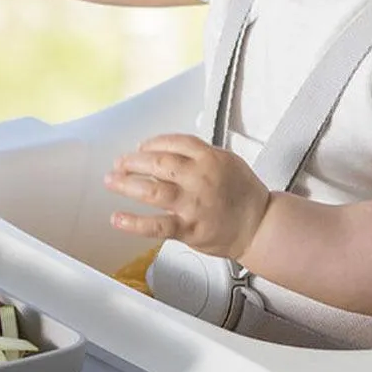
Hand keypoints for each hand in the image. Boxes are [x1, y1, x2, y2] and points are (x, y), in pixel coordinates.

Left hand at [103, 134, 270, 259]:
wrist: (259, 225)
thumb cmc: (244, 194)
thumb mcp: (227, 161)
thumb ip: (198, 155)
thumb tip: (164, 154)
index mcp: (210, 158)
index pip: (173, 143)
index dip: (152, 144)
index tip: (140, 147)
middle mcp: (199, 178)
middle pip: (157, 163)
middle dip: (132, 161)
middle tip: (119, 163)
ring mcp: (192, 204)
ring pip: (152, 191)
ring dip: (126, 184)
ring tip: (112, 181)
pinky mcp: (188, 228)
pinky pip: (156, 226)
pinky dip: (134, 222)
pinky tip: (118, 218)